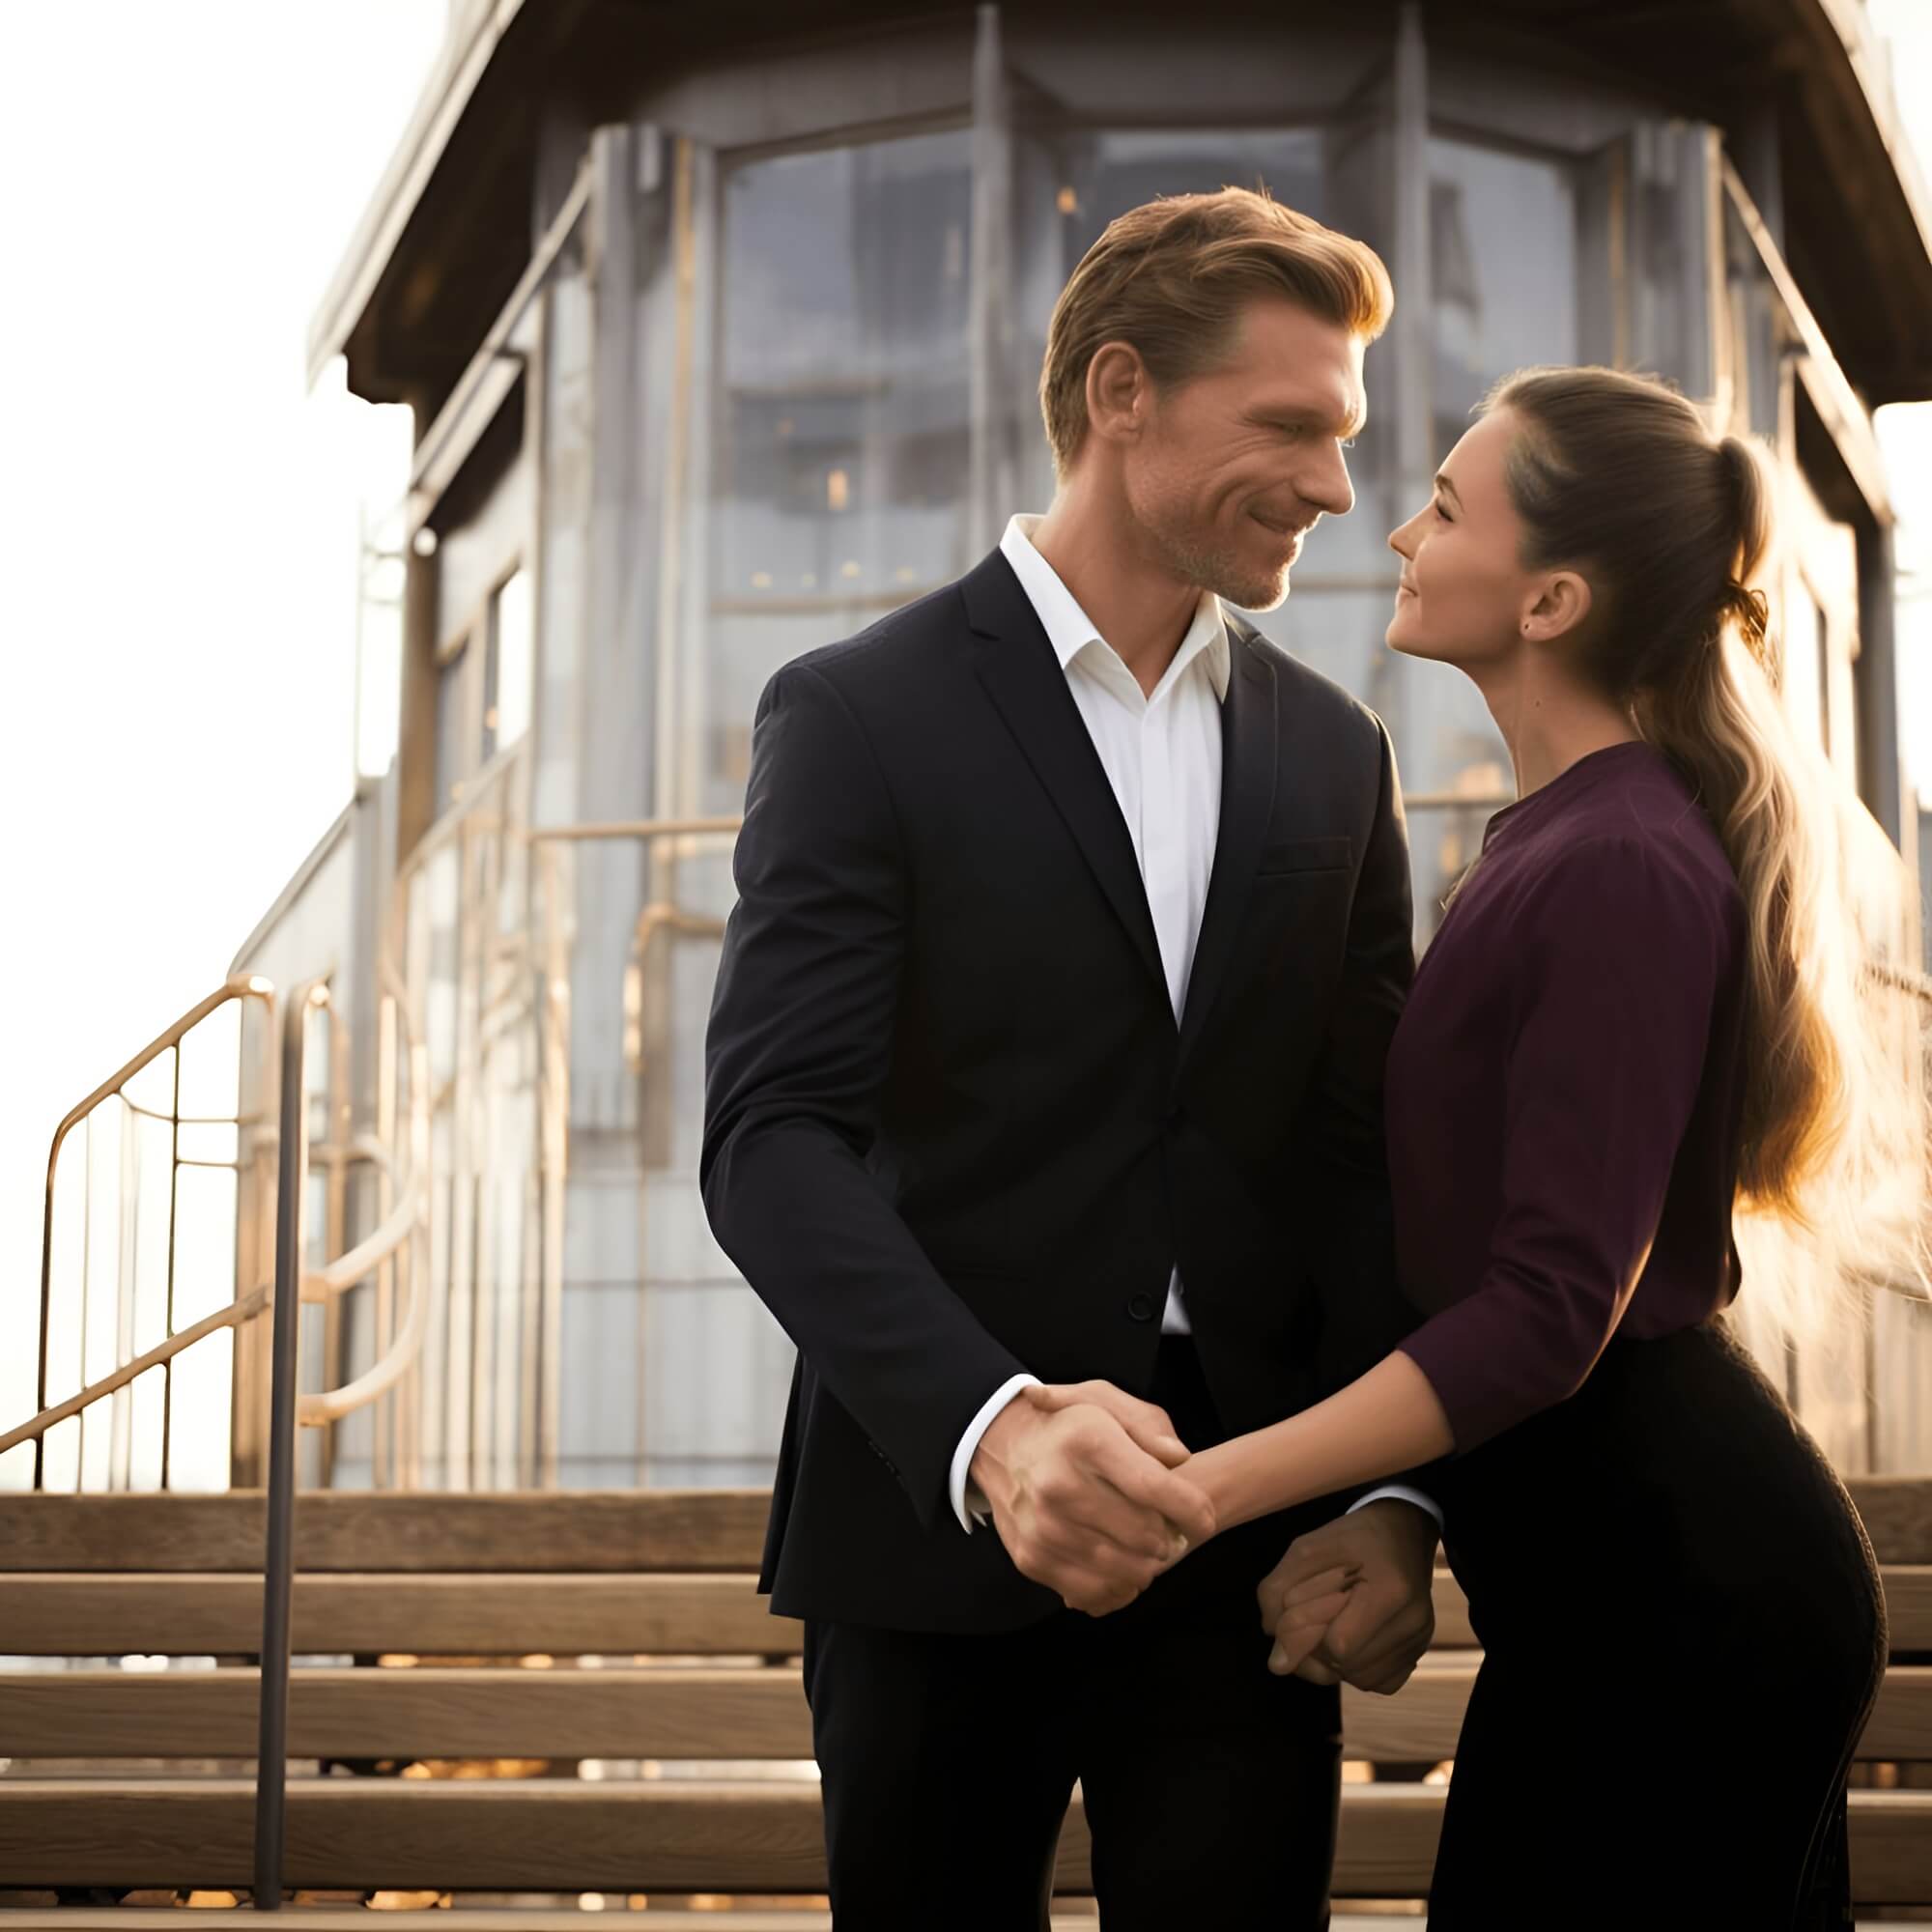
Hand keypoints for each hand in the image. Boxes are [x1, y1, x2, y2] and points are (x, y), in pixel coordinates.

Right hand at [972, 1380, 1217, 1616]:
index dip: (1193, 1512)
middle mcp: (1060, 1484)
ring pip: (1127, 1570)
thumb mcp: (1107, 1402)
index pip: (1157, 1488)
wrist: (1000, 1446)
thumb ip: (1150, 1426)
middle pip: (1147, 1535)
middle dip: (1171, 1537)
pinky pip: (1095, 1592)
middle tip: (1167, 1529)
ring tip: (1144, 1545)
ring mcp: (1043, 1526)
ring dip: (1147, 1563)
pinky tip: (1120, 1564)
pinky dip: (1119, 1586)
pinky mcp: (1033, 1558)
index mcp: (1087, 1438)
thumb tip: (1179, 1459)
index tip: (1203, 1519)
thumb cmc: (1068, 1427)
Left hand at [1257, 1499, 1437, 1695]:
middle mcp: (1413, 1621)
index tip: (1297, 1611)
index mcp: (1390, 1588)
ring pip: (1359, 1680)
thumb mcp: (1305, 1551)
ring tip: (1330, 1623)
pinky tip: (1350, 1637)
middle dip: (1315, 1648)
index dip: (1307, 1634)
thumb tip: (1278, 1663)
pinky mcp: (1418, 1655)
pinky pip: (1377, 1683)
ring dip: (1332, 1660)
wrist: (1400, 1534)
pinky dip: (1354, 1668)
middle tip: (1310, 1617)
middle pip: (1346, 1666)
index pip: (1338, 1645)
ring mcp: (1419, 1642)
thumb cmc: (1349, 1540)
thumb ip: (1278, 1597)